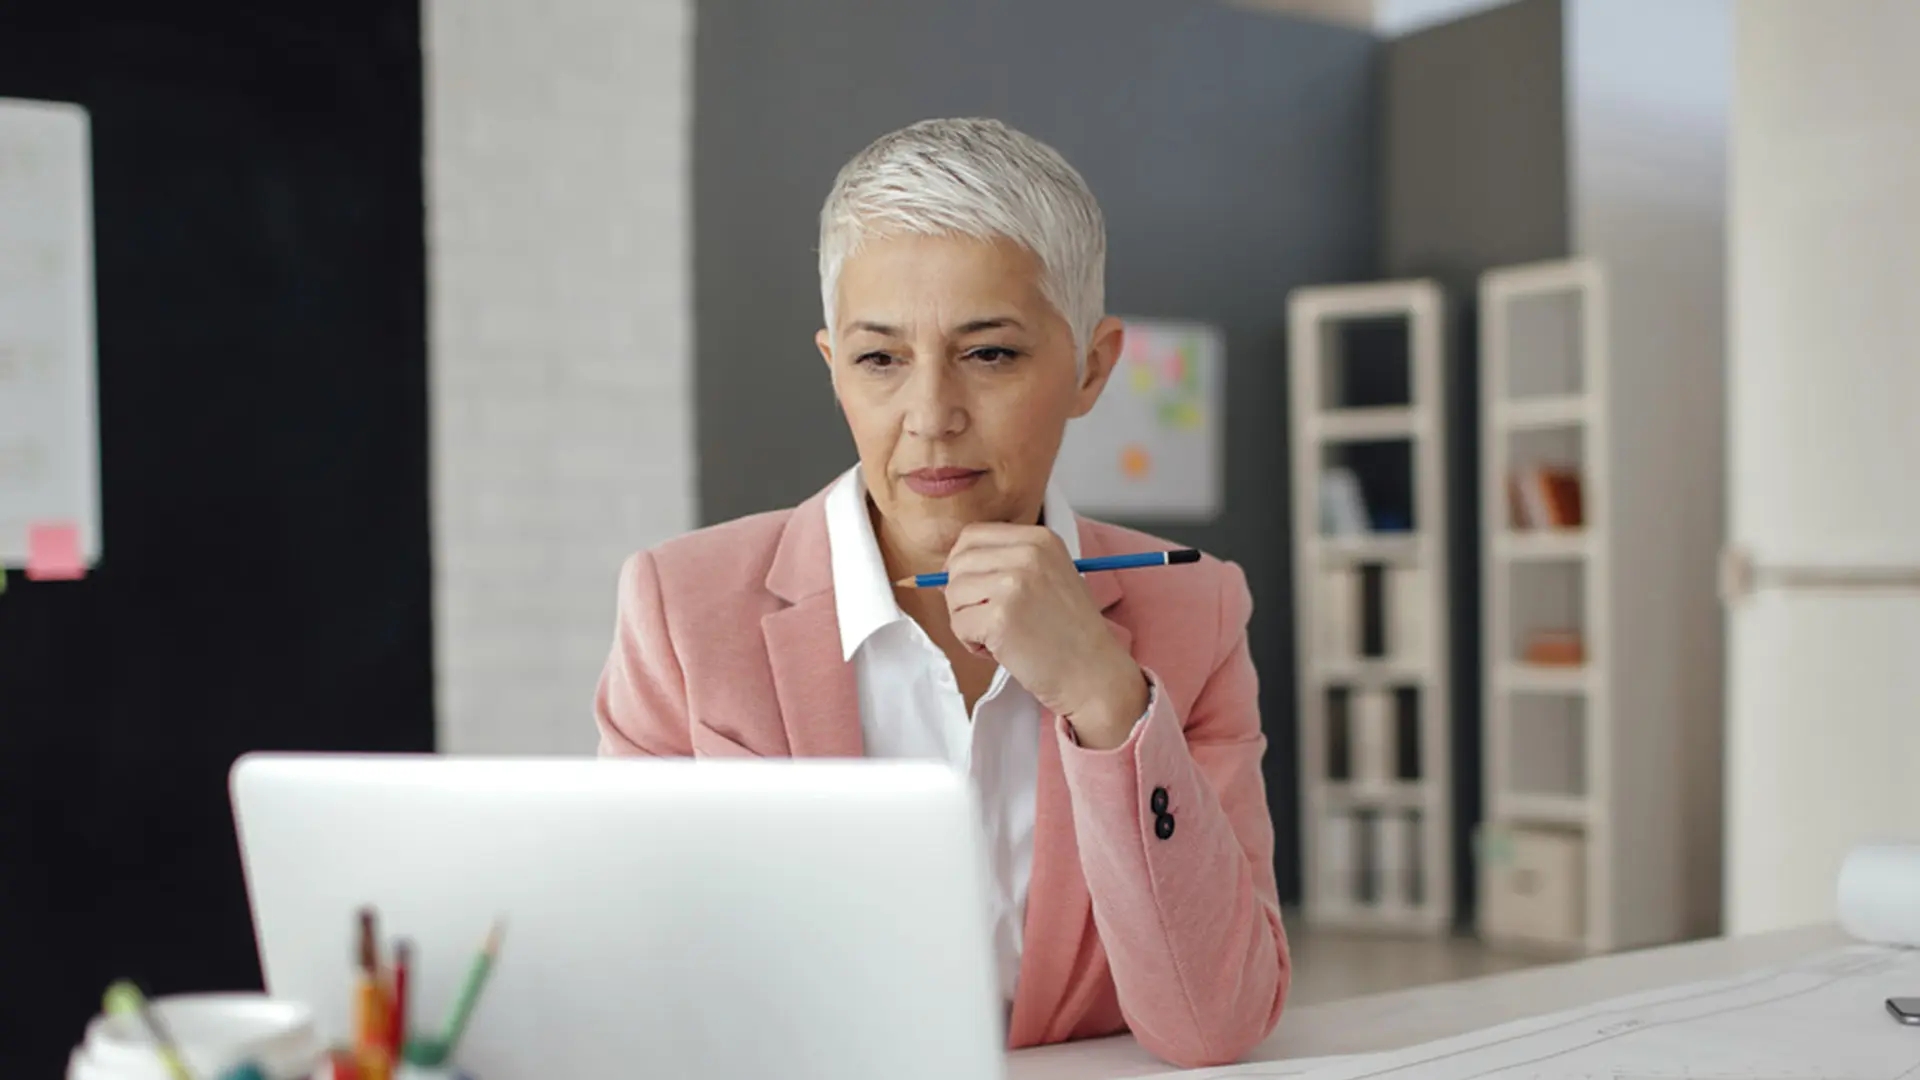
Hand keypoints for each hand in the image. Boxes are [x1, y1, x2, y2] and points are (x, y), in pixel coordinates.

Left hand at [941, 523, 1148, 748]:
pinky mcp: (1000, 617)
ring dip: (967, 621)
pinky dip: (971, 643)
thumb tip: (949, 570)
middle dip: (962, 596)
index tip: (971, 588)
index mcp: (1039, 539)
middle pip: (958, 563)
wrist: (1094, 674)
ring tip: (999, 636)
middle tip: (987, 620)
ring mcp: (1013, 583)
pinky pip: (959, 625)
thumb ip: (1007, 563)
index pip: (973, 535)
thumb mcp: (1049, 577)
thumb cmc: (1070, 634)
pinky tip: (1001, 650)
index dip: (961, 563)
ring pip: (953, 594)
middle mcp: (1028, 553)